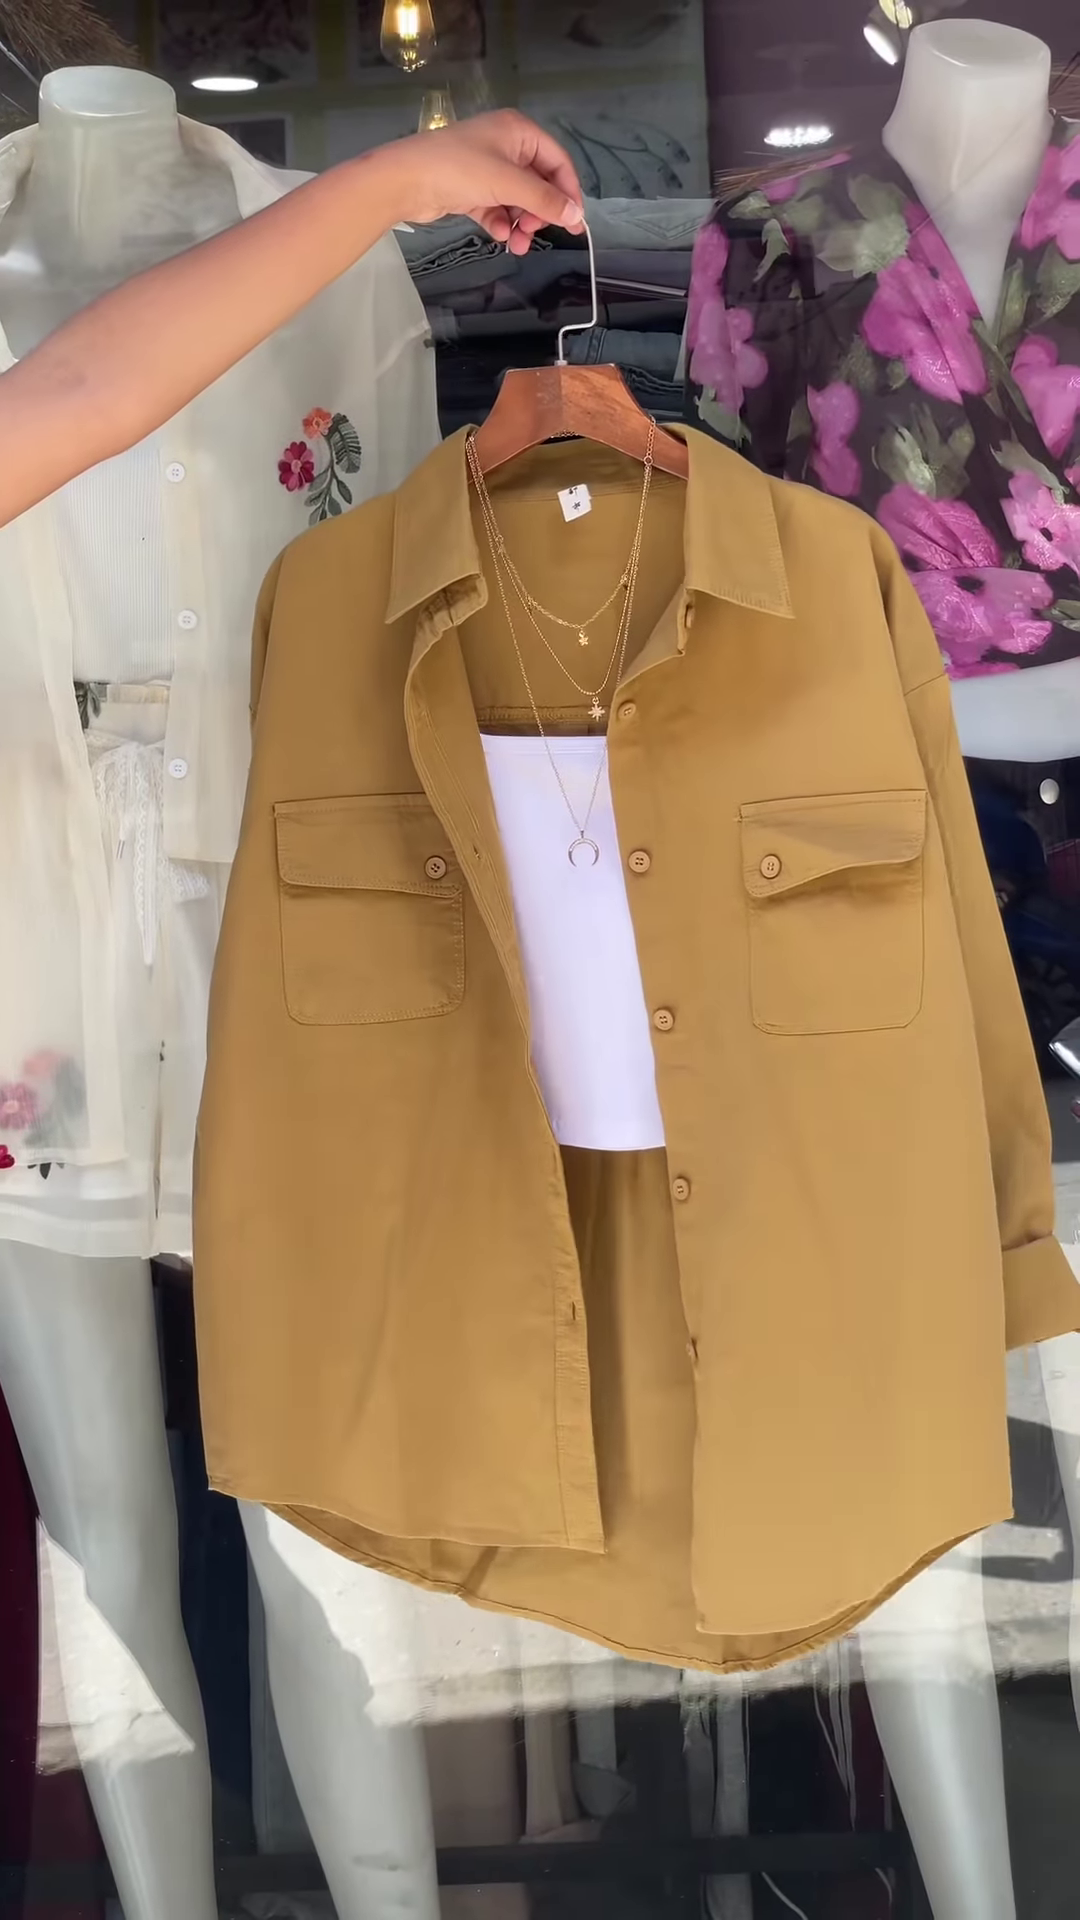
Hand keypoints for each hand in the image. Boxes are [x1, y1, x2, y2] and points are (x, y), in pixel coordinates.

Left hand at [391, 110, 584, 251]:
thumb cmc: (460, 170)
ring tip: (517, 245)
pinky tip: (497, 235)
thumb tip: (577, 216)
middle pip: (538, 183)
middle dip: (539, 213)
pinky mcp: (471, 188)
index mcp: (519, 131)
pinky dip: (500, 222)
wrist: (405, 180)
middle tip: (535, 234)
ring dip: (521, 224)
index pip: (557, 162)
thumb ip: (544, 201)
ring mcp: (487, 167)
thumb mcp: (508, 183)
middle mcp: (506, 145)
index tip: (574, 224)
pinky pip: (497, 207)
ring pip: (517, 199)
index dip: (568, 193)